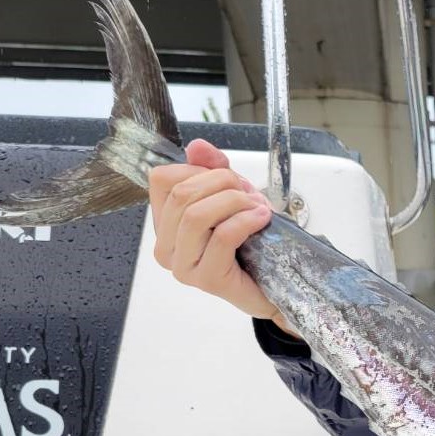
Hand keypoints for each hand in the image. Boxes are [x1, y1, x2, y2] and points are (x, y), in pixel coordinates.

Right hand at [147, 139, 295, 334]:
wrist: (273, 289)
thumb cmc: (250, 246)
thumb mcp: (232, 199)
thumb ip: (213, 171)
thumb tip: (198, 146)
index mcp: (164, 225)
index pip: (161, 179)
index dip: (197, 169)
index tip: (226, 177)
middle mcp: (166, 248)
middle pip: (182, 194)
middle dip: (222, 183)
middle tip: (249, 192)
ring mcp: (183, 267)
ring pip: (197, 215)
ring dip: (234, 201)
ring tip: (257, 206)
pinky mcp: (207, 280)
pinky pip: (222, 237)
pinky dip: (245, 220)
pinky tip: (262, 218)